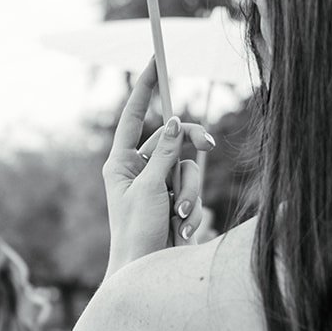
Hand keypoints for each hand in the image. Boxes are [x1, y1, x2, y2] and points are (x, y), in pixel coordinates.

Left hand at [103, 59, 215, 275]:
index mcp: (121, 163)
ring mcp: (159, 186)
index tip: (154, 60)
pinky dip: (193, 210)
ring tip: (178, 215)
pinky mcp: (176, 202)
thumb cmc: (136, 231)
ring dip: (190, 192)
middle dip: (192, 144)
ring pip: (190, 167)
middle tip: (210, 144)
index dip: (144, 88)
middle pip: (175, 138)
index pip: (134, 117)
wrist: (145, 271)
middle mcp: (140, 170)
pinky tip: (181, 228)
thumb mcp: (149, 188)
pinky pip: (195, 191)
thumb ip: (165, 154)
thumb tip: (174, 121)